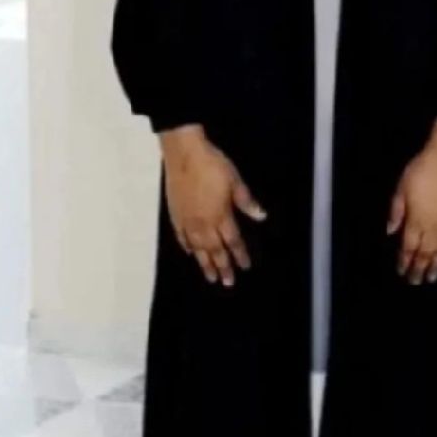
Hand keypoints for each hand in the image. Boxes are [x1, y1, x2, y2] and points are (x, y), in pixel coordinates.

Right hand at [159, 126, 266, 287]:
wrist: (184, 153)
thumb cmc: (213, 165)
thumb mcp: (235, 180)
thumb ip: (246, 201)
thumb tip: (261, 217)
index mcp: (220, 215)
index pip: (233, 240)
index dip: (239, 254)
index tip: (245, 267)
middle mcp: (204, 223)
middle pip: (214, 250)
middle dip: (222, 267)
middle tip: (227, 283)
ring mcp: (187, 220)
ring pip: (197, 248)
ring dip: (204, 263)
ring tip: (209, 278)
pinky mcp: (175, 214)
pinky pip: (182, 237)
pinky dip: (187, 247)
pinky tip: (190, 253)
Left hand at [386, 139, 436, 283]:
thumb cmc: (423, 169)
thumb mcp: (401, 188)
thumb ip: (396, 211)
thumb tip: (390, 230)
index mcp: (417, 221)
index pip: (409, 247)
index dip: (405, 261)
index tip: (402, 271)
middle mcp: (434, 227)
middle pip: (426, 254)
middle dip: (419, 269)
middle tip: (416, 281)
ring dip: (436, 265)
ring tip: (432, 277)